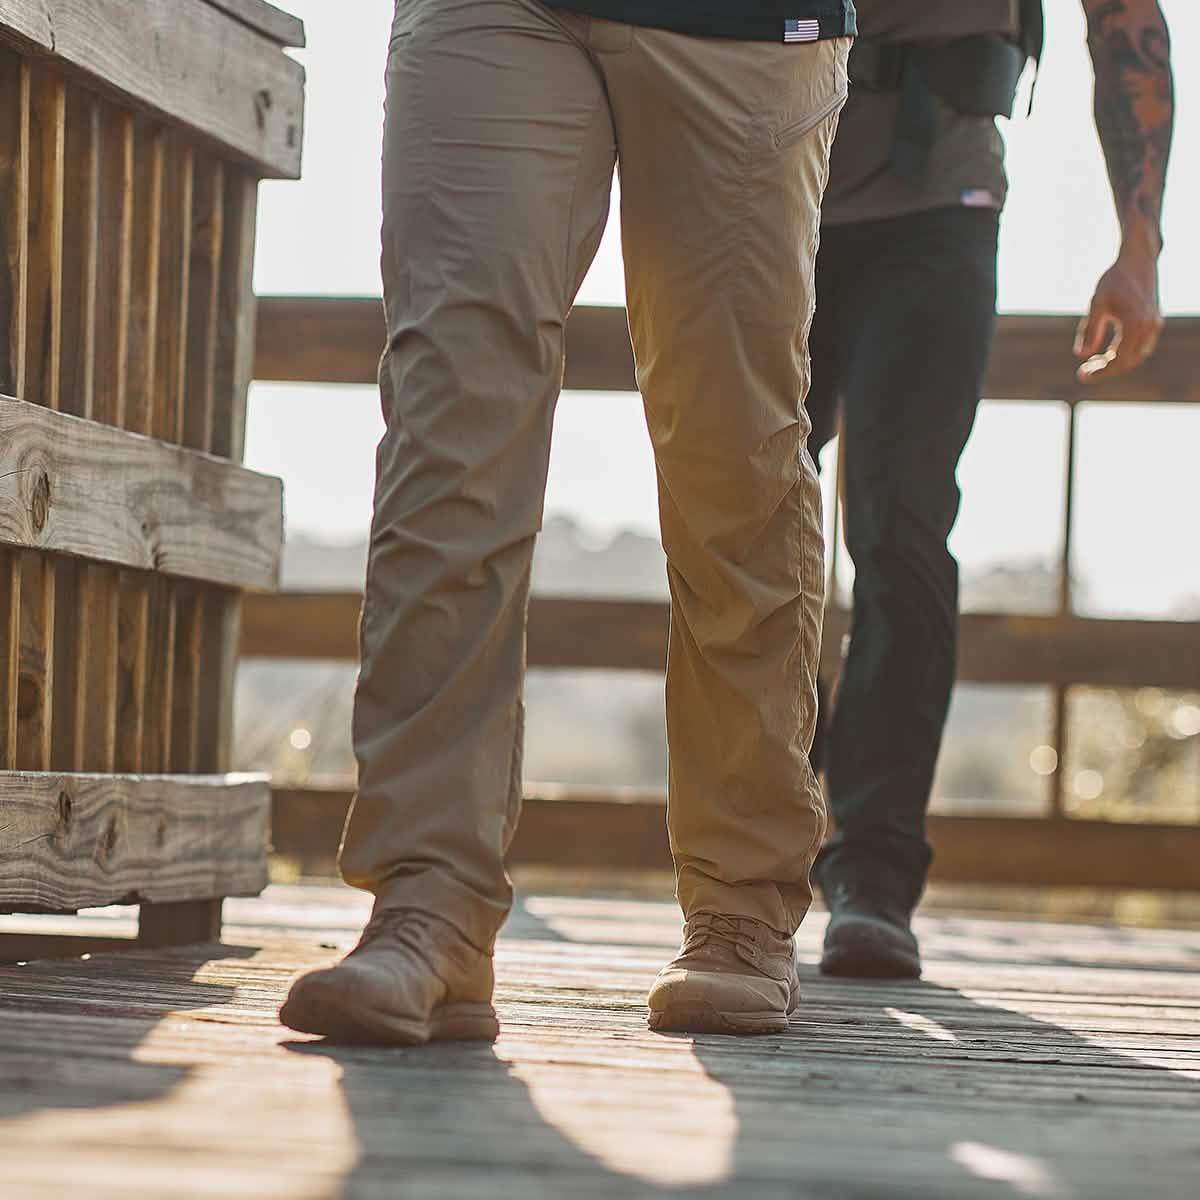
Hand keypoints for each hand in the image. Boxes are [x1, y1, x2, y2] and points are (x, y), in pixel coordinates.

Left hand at [1074, 251, 1163, 382]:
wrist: (1138, 260)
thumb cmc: (1114, 279)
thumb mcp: (1097, 304)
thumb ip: (1089, 330)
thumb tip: (1080, 355)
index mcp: (1135, 323)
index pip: (1119, 360)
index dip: (1100, 372)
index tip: (1082, 375)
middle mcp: (1149, 326)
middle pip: (1128, 362)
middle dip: (1106, 370)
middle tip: (1085, 371)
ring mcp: (1154, 325)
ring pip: (1136, 357)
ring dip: (1116, 364)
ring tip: (1094, 363)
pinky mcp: (1154, 323)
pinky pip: (1141, 348)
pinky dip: (1125, 354)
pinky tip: (1108, 353)